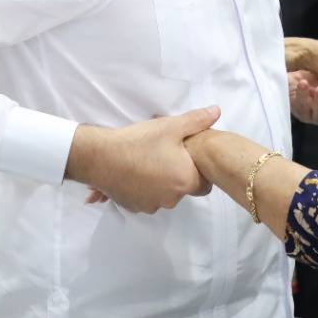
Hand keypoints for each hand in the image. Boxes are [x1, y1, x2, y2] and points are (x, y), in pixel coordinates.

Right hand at [68, 106, 218, 213]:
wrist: (100, 157)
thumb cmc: (138, 142)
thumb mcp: (170, 126)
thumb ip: (197, 120)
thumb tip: (216, 111)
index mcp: (185, 181)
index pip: (205, 185)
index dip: (200, 172)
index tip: (189, 159)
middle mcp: (171, 199)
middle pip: (182, 188)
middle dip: (177, 174)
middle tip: (165, 153)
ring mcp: (151, 205)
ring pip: (163, 193)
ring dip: (160, 182)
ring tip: (147, 161)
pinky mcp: (134, 207)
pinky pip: (146, 198)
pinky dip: (143, 188)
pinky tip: (135, 171)